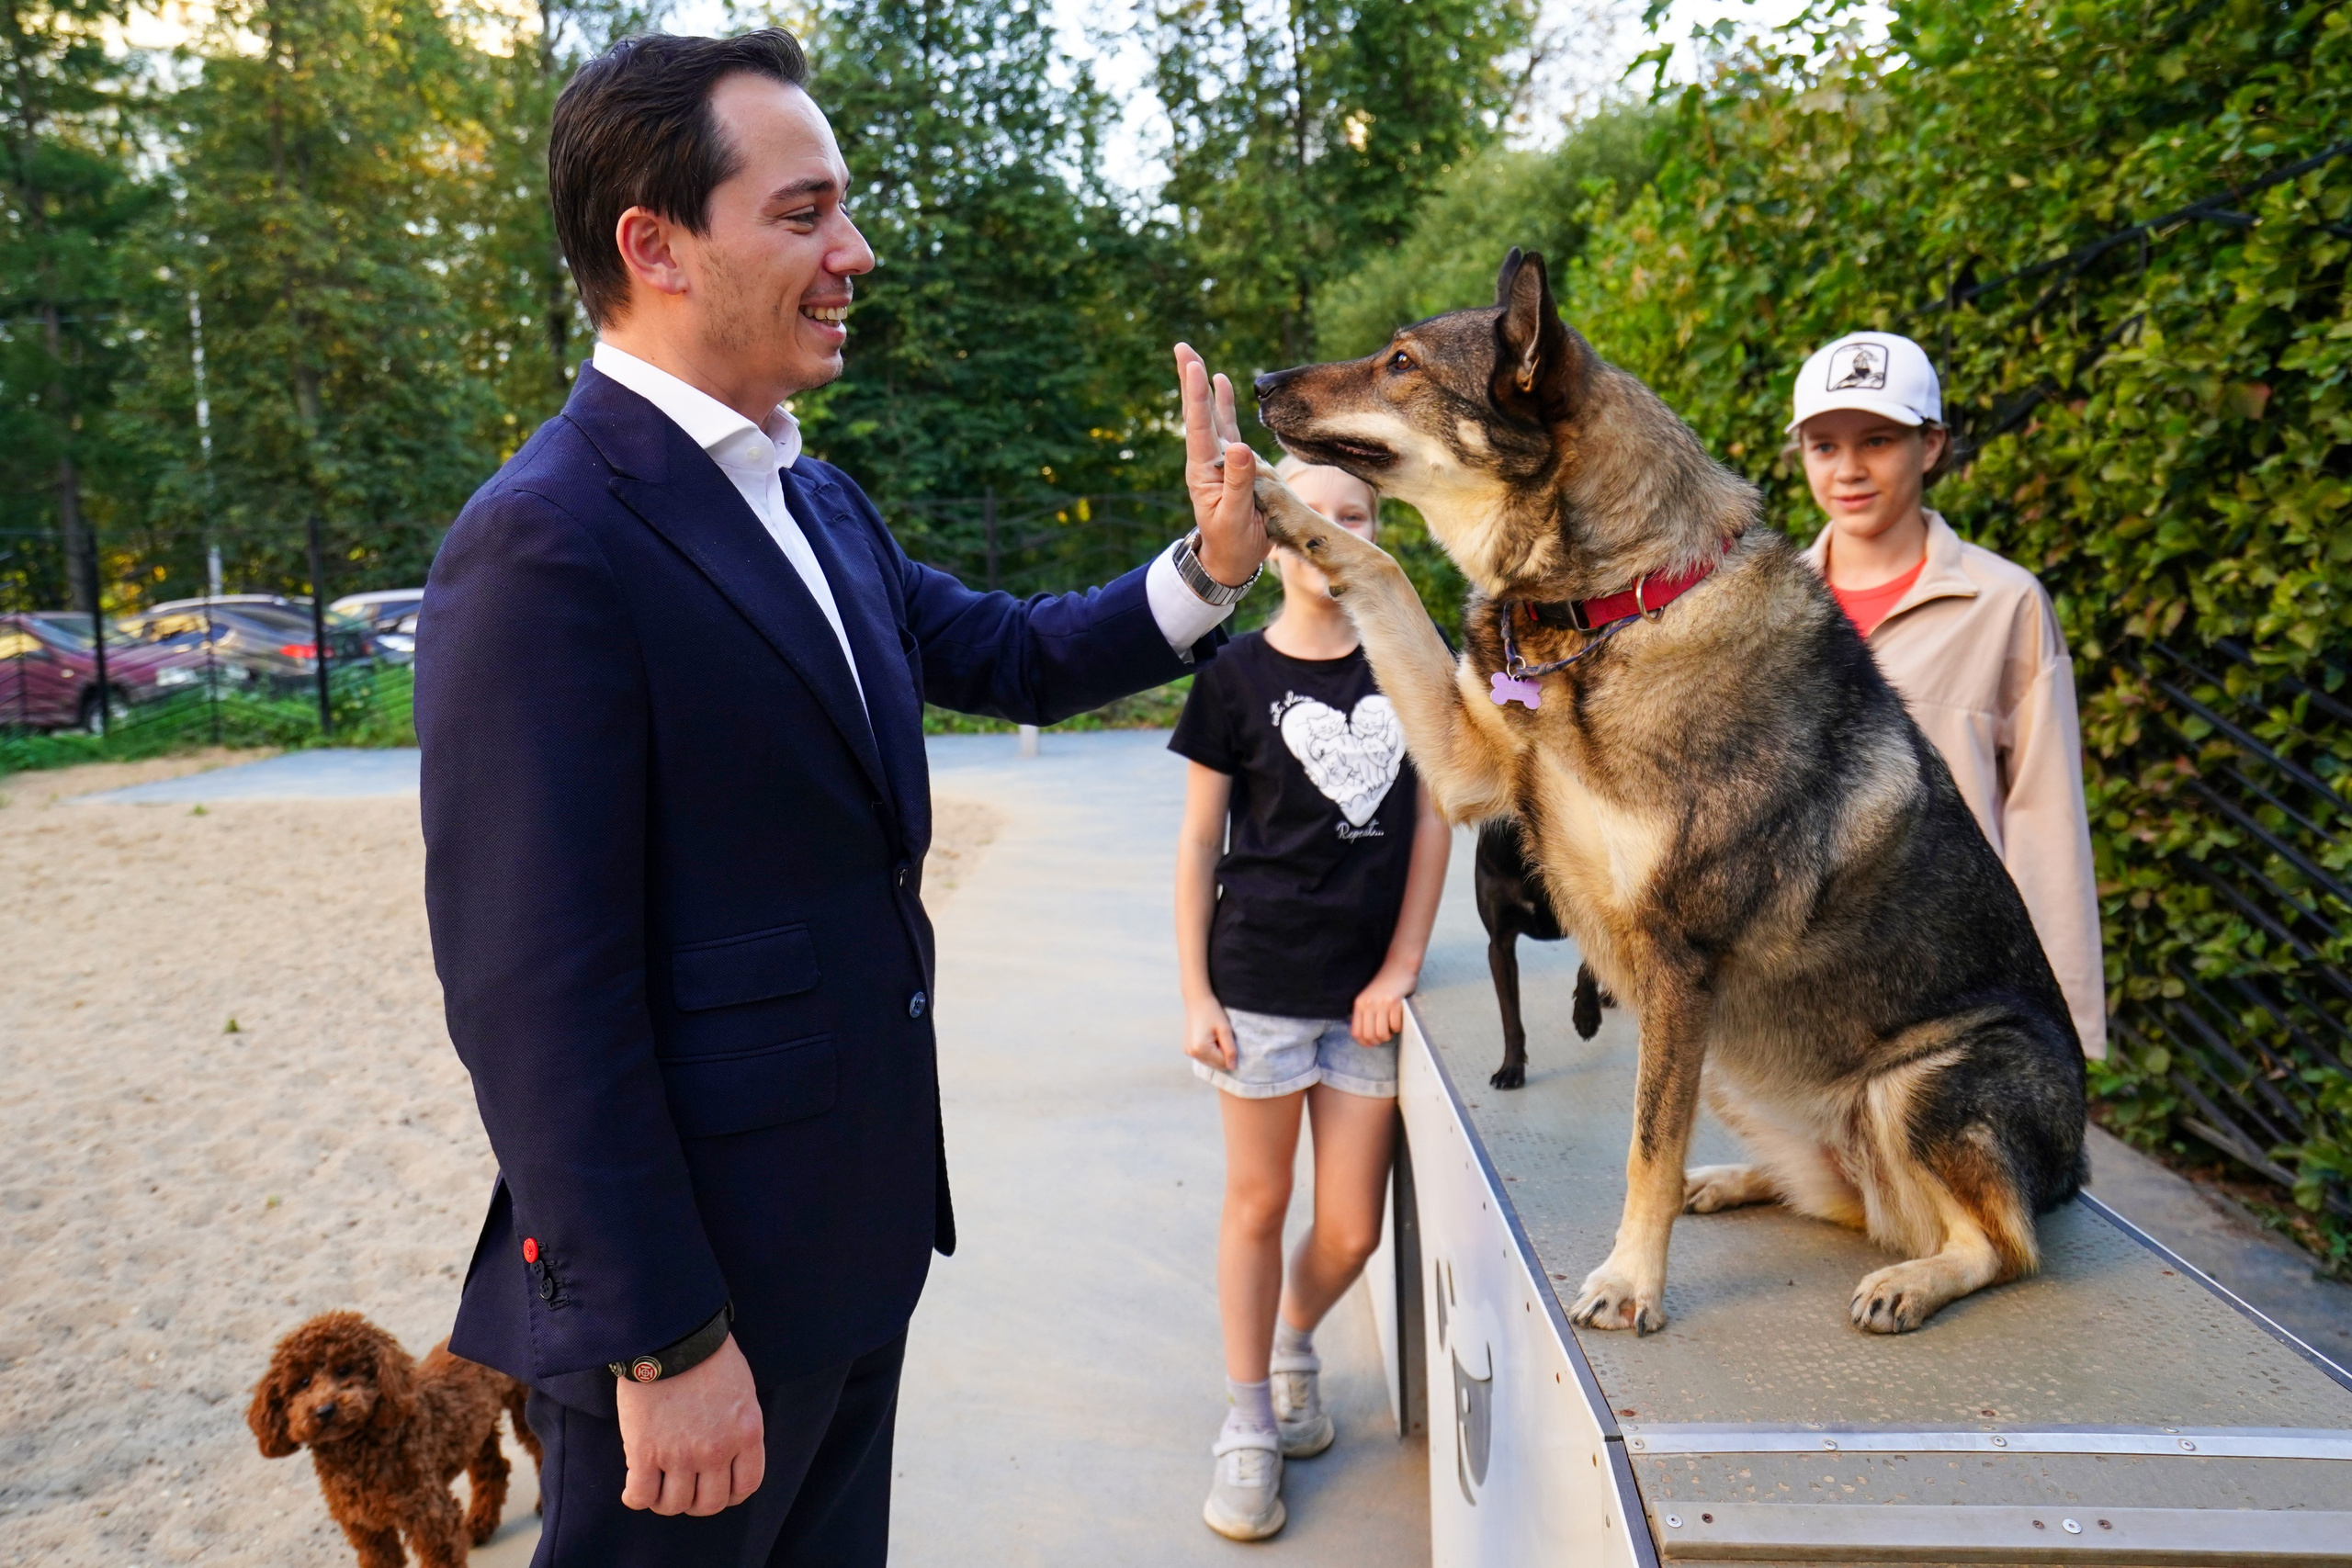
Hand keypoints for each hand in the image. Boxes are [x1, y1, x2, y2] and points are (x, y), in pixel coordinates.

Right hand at [615, 1333, 763, 1515]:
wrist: (671, 1334)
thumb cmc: (707, 1355)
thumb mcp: (741, 1392)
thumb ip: (738, 1428)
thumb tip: (727, 1455)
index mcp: (747, 1433)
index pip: (746, 1487)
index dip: (729, 1495)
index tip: (717, 1489)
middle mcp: (717, 1450)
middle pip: (710, 1504)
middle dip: (697, 1502)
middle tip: (684, 1488)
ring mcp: (681, 1455)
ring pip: (675, 1505)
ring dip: (665, 1501)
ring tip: (658, 1486)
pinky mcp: (645, 1453)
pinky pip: (641, 1496)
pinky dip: (636, 1498)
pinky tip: (635, 1487)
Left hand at [1175, 343, 1270, 588]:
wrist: (1232, 560)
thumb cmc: (1233, 543)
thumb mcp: (1236, 516)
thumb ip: (1238, 482)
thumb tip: (1239, 447)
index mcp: (1203, 471)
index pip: (1199, 426)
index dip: (1197, 395)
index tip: (1194, 365)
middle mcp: (1207, 460)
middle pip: (1197, 414)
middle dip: (1190, 381)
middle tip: (1182, 348)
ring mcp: (1219, 460)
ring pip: (1210, 416)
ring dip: (1204, 388)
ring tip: (1197, 360)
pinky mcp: (1234, 463)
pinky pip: (1228, 426)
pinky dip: (1224, 404)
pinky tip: (1223, 383)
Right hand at [1183, 993, 1236, 1070]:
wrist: (1196, 1000)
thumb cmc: (1212, 1012)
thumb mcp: (1225, 1030)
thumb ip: (1230, 1050)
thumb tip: (1233, 1067)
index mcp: (1201, 1048)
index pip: (1223, 1063)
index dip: (1230, 1052)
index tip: (1227, 1038)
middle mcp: (1192, 1053)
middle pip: (1216, 1065)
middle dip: (1222, 1054)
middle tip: (1221, 1037)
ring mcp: (1188, 1052)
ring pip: (1210, 1062)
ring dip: (1216, 1053)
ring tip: (1214, 1036)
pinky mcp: (1187, 1049)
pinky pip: (1203, 1057)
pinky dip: (1209, 1051)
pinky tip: (1208, 1037)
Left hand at [1351, 962, 1418, 1045]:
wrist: (1398, 968)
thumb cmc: (1385, 985)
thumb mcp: (1368, 997)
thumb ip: (1364, 1013)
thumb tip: (1364, 1036)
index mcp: (1359, 1004)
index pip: (1356, 1032)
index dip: (1364, 1042)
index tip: (1371, 1043)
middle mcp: (1368, 1004)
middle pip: (1369, 1036)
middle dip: (1377, 1041)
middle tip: (1384, 1037)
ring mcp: (1381, 1004)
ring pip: (1382, 1034)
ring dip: (1388, 1036)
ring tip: (1390, 1030)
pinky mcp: (1395, 1003)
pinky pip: (1395, 1026)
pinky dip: (1397, 1028)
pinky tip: (1398, 1021)